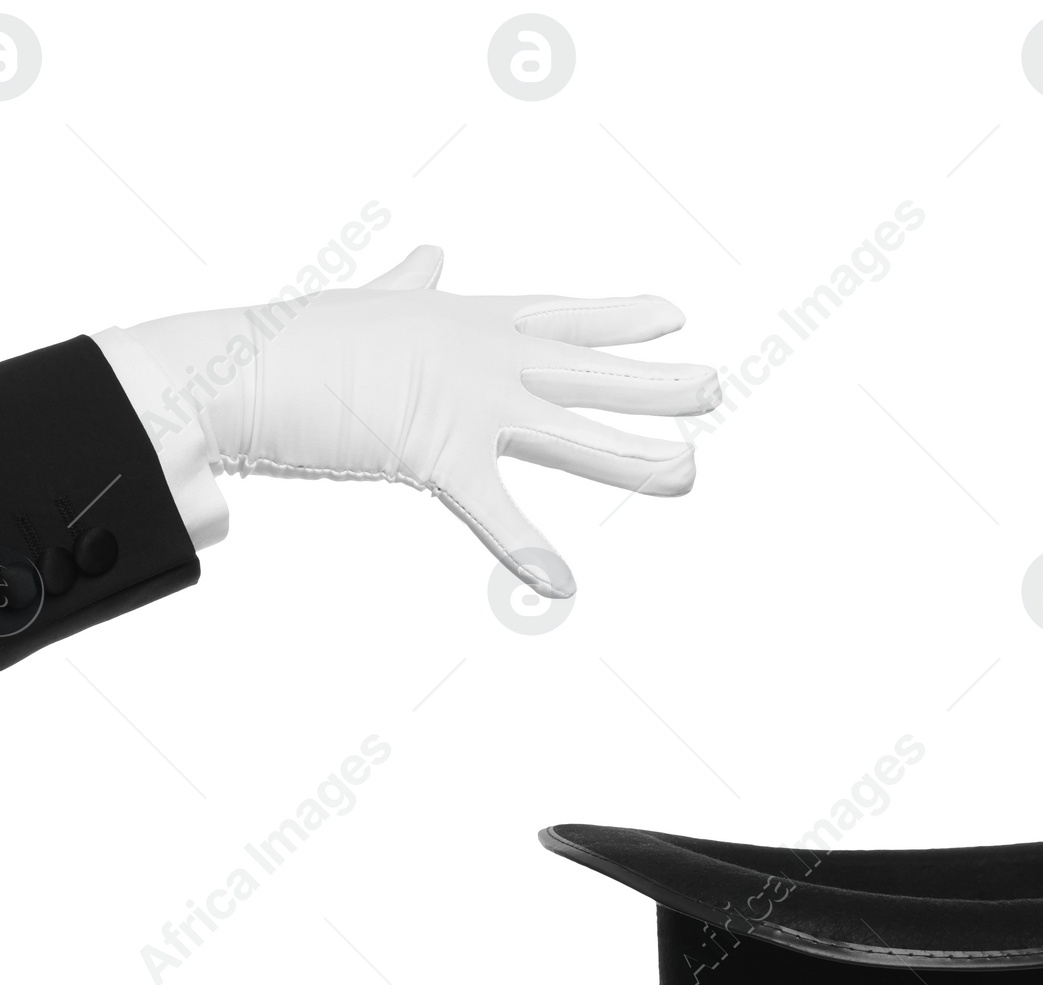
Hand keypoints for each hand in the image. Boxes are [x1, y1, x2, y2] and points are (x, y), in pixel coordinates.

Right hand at [120, 245, 720, 597]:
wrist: (237, 366)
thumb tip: (430, 256)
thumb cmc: (294, 340)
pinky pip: (492, 508)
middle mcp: (480, 354)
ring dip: (635, 451)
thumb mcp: (368, 300)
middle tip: (717, 384)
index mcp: (466, 319)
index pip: (563, 315)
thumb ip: (409, 284)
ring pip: (572, 428)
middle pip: (589, 368)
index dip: (622, 315)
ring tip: (690, 465)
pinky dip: (525, 549)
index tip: (674, 314)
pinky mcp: (434, 450)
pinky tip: (562, 583)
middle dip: (658, 379)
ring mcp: (464, 400)